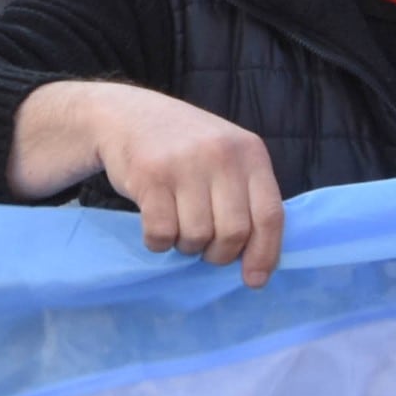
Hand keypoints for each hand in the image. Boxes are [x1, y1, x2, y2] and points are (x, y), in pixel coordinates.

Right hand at [22, 81, 284, 284]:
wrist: (125, 115)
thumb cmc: (182, 146)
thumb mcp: (225, 155)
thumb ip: (246, 196)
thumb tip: (259, 263)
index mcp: (250, 152)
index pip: (269, 214)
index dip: (264, 253)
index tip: (253, 279)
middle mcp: (221, 155)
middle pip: (234, 233)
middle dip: (219, 254)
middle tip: (205, 249)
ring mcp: (185, 164)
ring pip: (197, 237)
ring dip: (186, 246)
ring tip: (178, 228)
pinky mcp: (149, 176)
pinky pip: (161, 233)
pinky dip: (158, 242)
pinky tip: (155, 225)